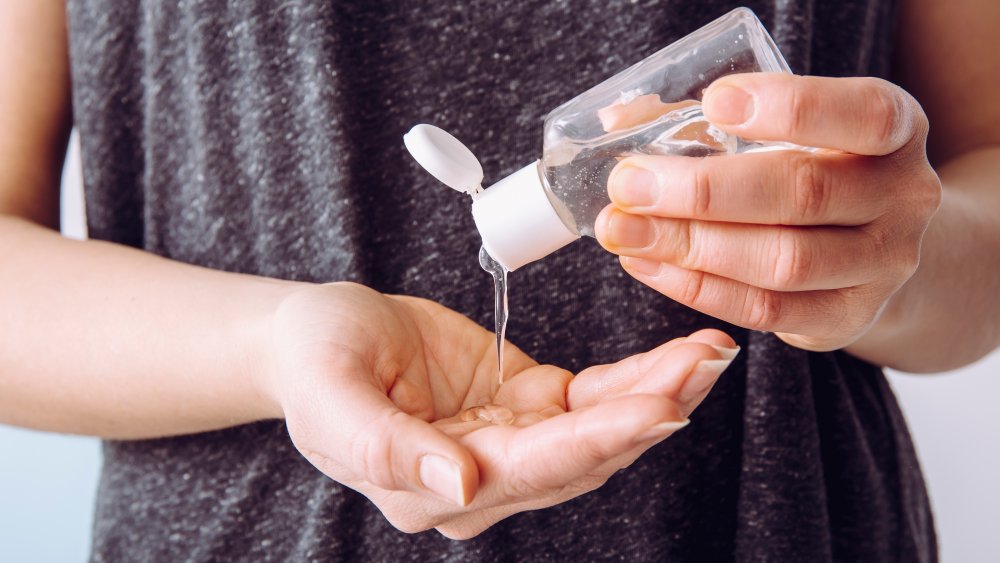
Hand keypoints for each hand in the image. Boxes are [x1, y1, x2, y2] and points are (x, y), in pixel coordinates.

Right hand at [254, 282, 736, 538]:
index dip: (599, 439)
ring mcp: (508, 443)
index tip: (660, 405)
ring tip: (708, 353)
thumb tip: (456, 484)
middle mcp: (482, 478)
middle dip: (651, 411)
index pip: (532, 470)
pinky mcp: (523, 405)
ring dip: (657, 393)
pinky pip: (591, 398)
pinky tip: (675, 358)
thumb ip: (384, 445)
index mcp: (432, 487)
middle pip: (583, 455)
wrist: (316, 336)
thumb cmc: (312, 361)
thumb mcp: (329, 396)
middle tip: (708, 365)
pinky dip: (635, 380)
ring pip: (599, 431)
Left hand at [595, 73, 941, 351]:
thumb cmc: (812, 169)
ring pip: (782, 262)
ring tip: (624, 231)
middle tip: (630, 185)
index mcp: (895, 131)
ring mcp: (883, 265)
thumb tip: (618, 120)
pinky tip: (647, 265)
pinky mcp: (846, 317)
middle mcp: (903, 197)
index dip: (790, 107)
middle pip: (803, 193)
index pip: (862, 115)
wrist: (874, 247)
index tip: (714, 103)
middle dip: (704, 191)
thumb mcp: (786, 131)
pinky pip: (766, 310)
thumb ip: (710, 120)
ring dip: (690, 247)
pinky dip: (698, 288)